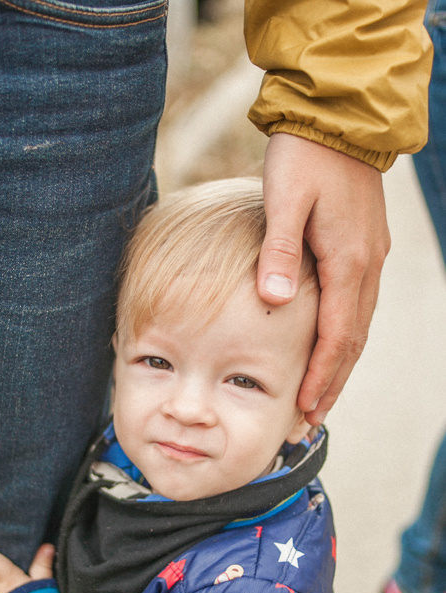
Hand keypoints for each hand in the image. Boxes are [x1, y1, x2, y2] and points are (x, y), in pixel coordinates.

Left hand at [258, 133, 390, 423]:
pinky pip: (356, 309)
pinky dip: (343, 339)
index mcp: (348, 262)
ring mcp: (369, 259)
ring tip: (318, 399)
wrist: (338, 117)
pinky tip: (328, 353)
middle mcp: (366, 267)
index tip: (304, 410)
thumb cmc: (304, 157)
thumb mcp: (283, 199)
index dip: (320, 378)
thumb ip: (279, 252)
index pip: (336, 337)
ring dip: (338, 367)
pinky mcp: (363, 250)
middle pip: (351, 343)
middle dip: (330, 385)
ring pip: (357, 329)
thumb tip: (275, 302)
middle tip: (309, 422)